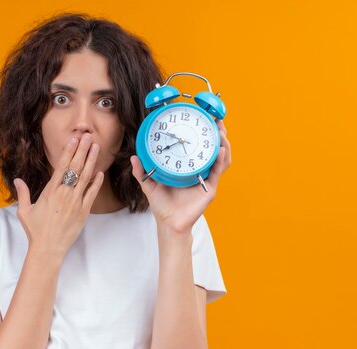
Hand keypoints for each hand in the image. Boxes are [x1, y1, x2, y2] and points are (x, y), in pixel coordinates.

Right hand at [13, 133, 103, 254]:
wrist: (48, 248)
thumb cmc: (35, 230)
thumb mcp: (24, 211)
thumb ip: (23, 193)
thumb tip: (17, 180)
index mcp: (50, 191)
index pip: (61, 166)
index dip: (69, 151)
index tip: (74, 140)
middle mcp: (64, 194)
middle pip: (76, 167)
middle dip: (83, 150)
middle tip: (88, 137)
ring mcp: (75, 202)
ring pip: (86, 178)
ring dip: (91, 161)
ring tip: (96, 148)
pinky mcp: (83, 212)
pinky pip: (92, 194)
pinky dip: (96, 183)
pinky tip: (100, 173)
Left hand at [130, 119, 231, 233]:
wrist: (168, 223)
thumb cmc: (161, 205)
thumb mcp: (149, 183)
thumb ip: (141, 171)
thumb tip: (133, 157)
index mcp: (188, 167)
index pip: (198, 146)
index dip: (203, 132)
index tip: (202, 117)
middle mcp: (200, 171)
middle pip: (213, 148)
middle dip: (218, 132)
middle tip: (216, 118)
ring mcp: (207, 179)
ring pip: (220, 158)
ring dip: (223, 142)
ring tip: (220, 130)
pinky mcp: (209, 188)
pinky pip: (217, 172)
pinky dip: (219, 159)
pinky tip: (220, 149)